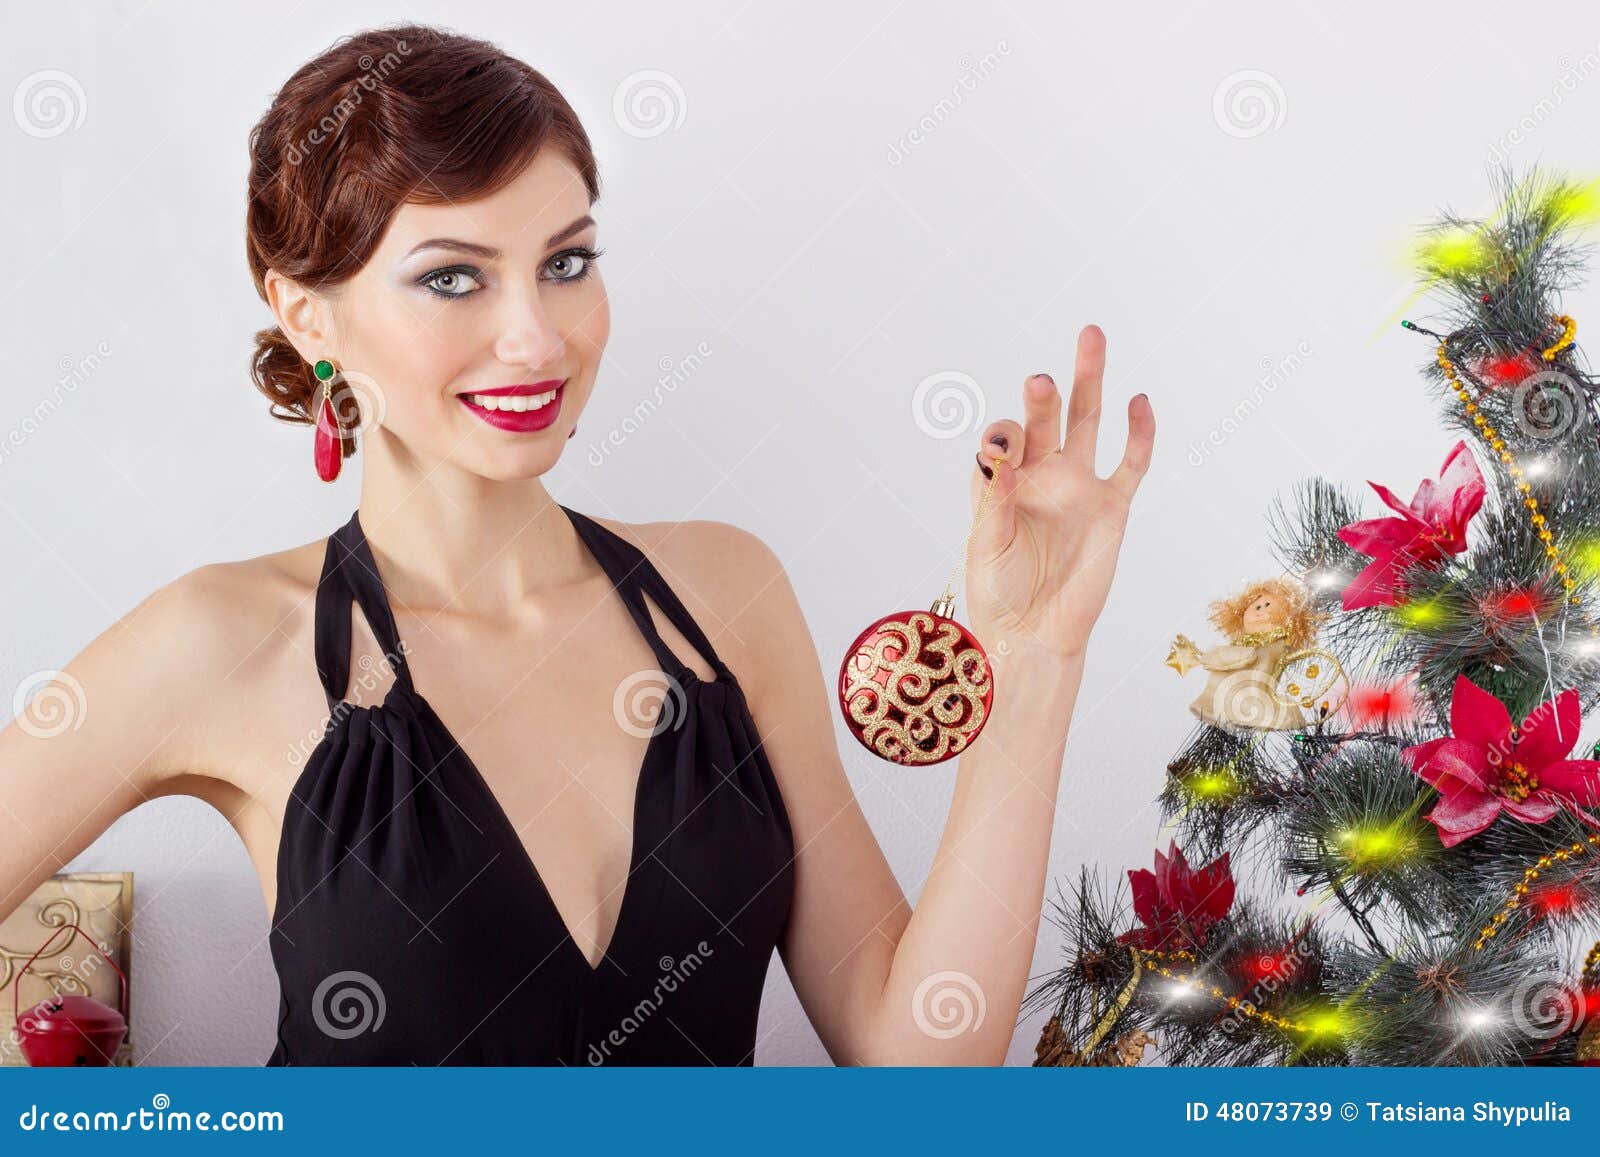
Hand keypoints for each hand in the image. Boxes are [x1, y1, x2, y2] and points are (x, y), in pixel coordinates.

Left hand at [964, 325, 1154, 659]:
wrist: (1035, 635)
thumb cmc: (999, 594)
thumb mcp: (985, 544)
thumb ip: (992, 499)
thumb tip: (994, 455)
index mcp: (1001, 482)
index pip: (1001, 441)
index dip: (1001, 439)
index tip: (999, 452)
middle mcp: (1040, 475)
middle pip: (1044, 418)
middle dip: (1042, 397)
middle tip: (1040, 380)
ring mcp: (1078, 487)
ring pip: (1087, 422)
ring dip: (1088, 382)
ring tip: (1090, 337)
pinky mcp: (1112, 507)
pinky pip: (1130, 463)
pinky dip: (1139, 433)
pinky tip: (1139, 401)